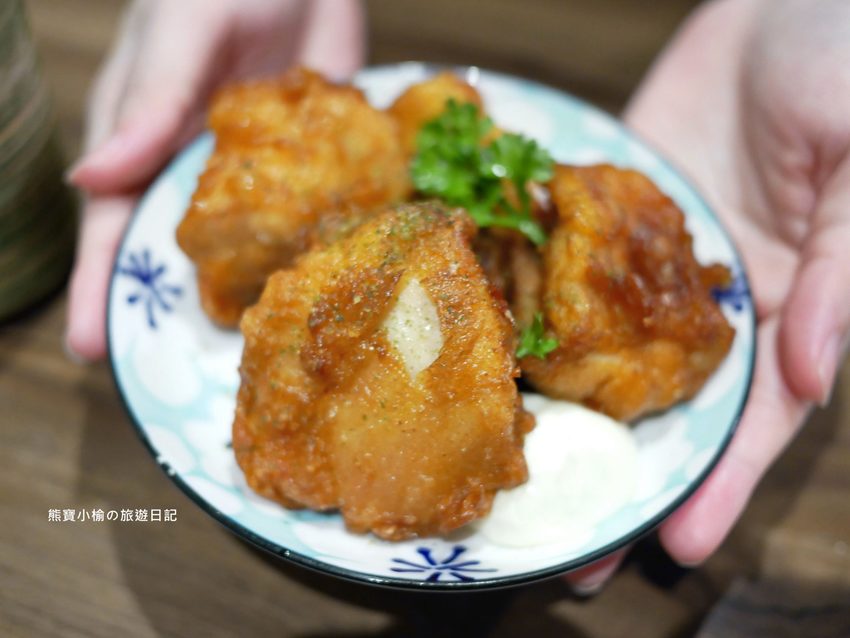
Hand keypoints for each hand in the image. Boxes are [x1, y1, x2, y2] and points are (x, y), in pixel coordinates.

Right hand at [65, 0, 363, 359]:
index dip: (100, 288)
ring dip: (255, 298)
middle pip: (182, 256)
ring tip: (262, 357)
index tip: (92, 351)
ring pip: (251, 250)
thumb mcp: (180, 33)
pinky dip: (319, 253)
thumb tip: (90, 179)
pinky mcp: (313, 169)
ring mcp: (260, 179)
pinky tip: (332, 292)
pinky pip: (314, 218)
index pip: (116, 227)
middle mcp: (199, 176)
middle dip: (178, 316)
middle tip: (184, 381)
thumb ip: (147, 102)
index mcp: (148, 145)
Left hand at [568, 0, 849, 590]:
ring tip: (517, 475)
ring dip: (566, 415)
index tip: (675, 546)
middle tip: (572, 552)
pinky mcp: (604, 209)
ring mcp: (649, 259)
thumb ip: (842, 271)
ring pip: (604, 350)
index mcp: (783, 304)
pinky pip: (566, 264)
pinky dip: (536, 307)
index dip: (718, 483)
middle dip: (624, 475)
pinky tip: (495, 351)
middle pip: (664, 408)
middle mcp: (711, 300)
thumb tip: (802, 372)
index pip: (751, 419)